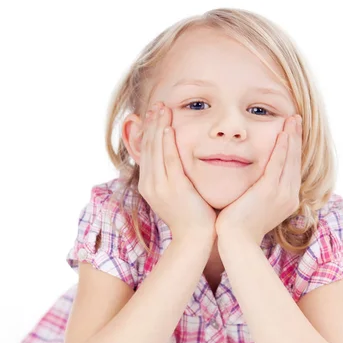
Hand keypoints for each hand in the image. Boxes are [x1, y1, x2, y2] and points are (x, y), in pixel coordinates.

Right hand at [137, 101, 217, 242]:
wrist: (195, 238)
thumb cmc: (191, 216)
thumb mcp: (176, 193)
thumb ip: (172, 176)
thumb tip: (176, 161)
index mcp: (148, 184)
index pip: (147, 151)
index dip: (149, 131)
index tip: (154, 114)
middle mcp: (149, 184)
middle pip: (148, 146)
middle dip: (152, 123)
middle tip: (157, 105)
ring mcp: (159, 185)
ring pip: (156, 149)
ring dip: (158, 126)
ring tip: (161, 108)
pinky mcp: (173, 187)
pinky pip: (168, 159)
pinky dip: (166, 142)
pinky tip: (168, 127)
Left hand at [215, 114, 302, 245]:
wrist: (236, 242)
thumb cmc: (239, 227)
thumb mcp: (254, 207)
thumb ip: (258, 192)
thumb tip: (253, 183)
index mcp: (287, 199)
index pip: (292, 168)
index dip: (293, 149)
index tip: (292, 132)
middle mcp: (289, 195)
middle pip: (295, 160)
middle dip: (296, 138)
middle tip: (296, 119)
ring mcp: (282, 193)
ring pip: (290, 158)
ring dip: (292, 136)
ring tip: (292, 119)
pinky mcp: (269, 190)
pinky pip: (279, 163)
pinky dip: (282, 146)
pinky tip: (283, 132)